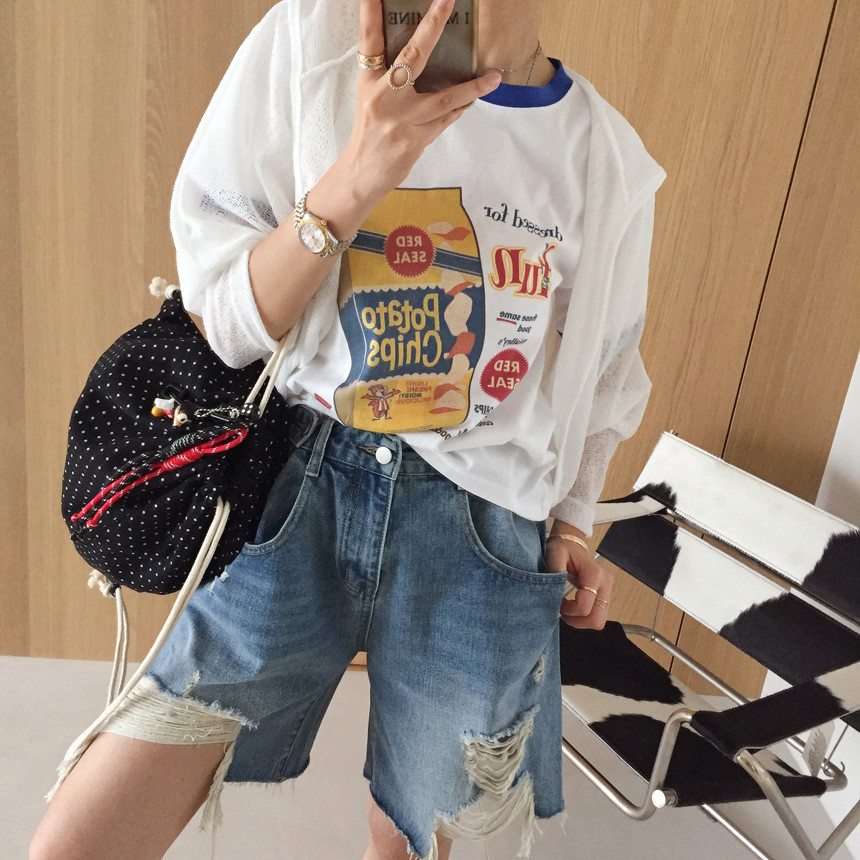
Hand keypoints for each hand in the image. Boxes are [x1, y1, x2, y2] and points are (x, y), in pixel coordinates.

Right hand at [343, 0, 500, 204]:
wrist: (362, 173)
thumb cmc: (369, 131)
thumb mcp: (370, 96)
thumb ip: (389, 74)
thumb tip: (418, 50)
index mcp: (369, 81)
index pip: (369, 39)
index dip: (371, 11)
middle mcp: (385, 97)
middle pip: (412, 56)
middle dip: (431, 26)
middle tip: (446, 1)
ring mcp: (403, 120)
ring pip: (444, 97)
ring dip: (471, 87)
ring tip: (493, 76)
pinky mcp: (417, 140)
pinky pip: (446, 119)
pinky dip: (459, 108)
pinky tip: (472, 101)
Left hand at [549, 534, 613, 630]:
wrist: (572, 545)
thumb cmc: (563, 550)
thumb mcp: (555, 554)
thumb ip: (555, 572)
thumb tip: (553, 592)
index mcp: (594, 574)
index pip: (583, 607)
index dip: (567, 610)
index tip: (557, 601)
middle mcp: (606, 584)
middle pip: (596, 619)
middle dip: (576, 621)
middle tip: (562, 610)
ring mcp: (608, 591)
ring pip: (598, 621)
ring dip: (580, 620)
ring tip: (566, 608)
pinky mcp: (606, 597)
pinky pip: (597, 616)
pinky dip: (583, 617)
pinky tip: (573, 607)